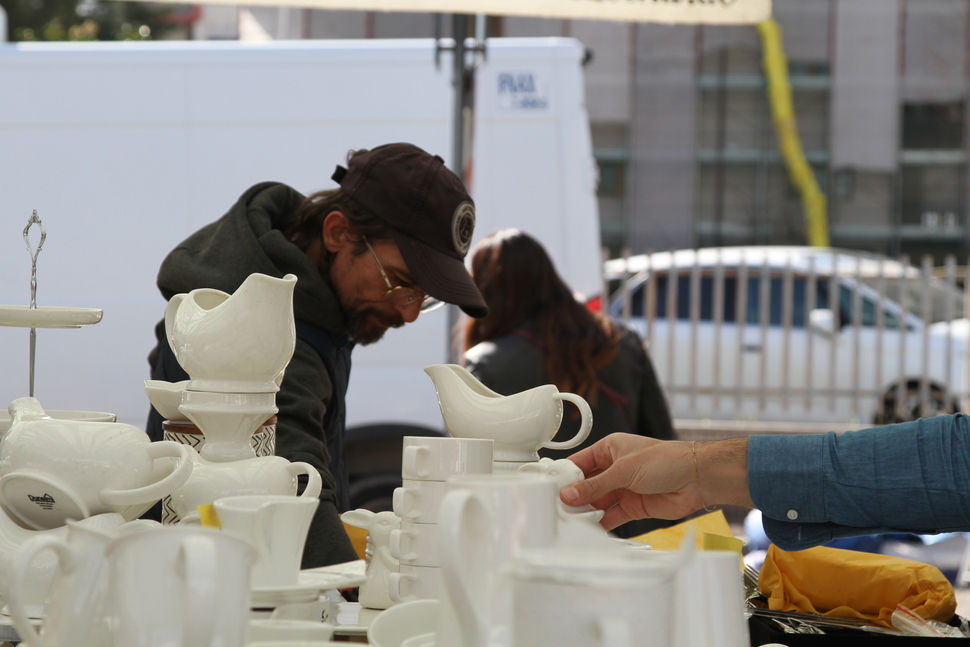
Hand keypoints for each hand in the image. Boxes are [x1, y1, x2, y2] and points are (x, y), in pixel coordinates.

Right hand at [559, 434, 750, 530]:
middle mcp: (615, 468)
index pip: (580, 463)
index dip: (566, 476)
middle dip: (575, 496)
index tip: (551, 489)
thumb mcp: (624, 469)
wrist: (697, 478)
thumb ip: (596, 485)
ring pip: (598, 502)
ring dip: (587, 511)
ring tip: (572, 521)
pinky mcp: (633, 506)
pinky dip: (602, 523)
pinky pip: (612, 516)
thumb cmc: (667, 460)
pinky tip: (592, 529)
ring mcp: (624, 488)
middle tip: (559, 509)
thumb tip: (570, 493)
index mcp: (610, 449)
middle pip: (587, 485)